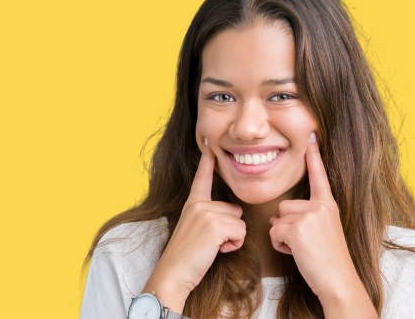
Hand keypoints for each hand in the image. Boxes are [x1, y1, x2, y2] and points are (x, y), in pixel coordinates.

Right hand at [142, 137, 245, 311]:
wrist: (173, 273)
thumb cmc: (185, 258)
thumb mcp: (194, 231)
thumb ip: (208, 218)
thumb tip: (232, 217)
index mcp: (192, 204)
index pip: (202, 178)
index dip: (207, 161)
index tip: (208, 141)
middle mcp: (198, 204)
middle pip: (235, 210)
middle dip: (230, 229)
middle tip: (210, 243)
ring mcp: (205, 212)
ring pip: (240, 222)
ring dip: (233, 238)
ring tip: (212, 247)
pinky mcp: (214, 224)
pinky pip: (240, 232)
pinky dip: (234, 245)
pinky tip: (217, 250)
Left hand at [268, 132, 359, 297]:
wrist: (338, 281)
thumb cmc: (328, 261)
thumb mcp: (324, 232)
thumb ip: (306, 217)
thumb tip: (278, 215)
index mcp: (328, 205)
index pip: (319, 176)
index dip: (314, 156)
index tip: (311, 133)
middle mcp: (320, 207)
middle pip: (283, 206)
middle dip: (286, 226)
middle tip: (305, 243)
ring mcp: (310, 217)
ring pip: (277, 219)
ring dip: (282, 236)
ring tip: (302, 249)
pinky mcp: (298, 229)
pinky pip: (274, 232)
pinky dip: (280, 246)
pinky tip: (297, 253)